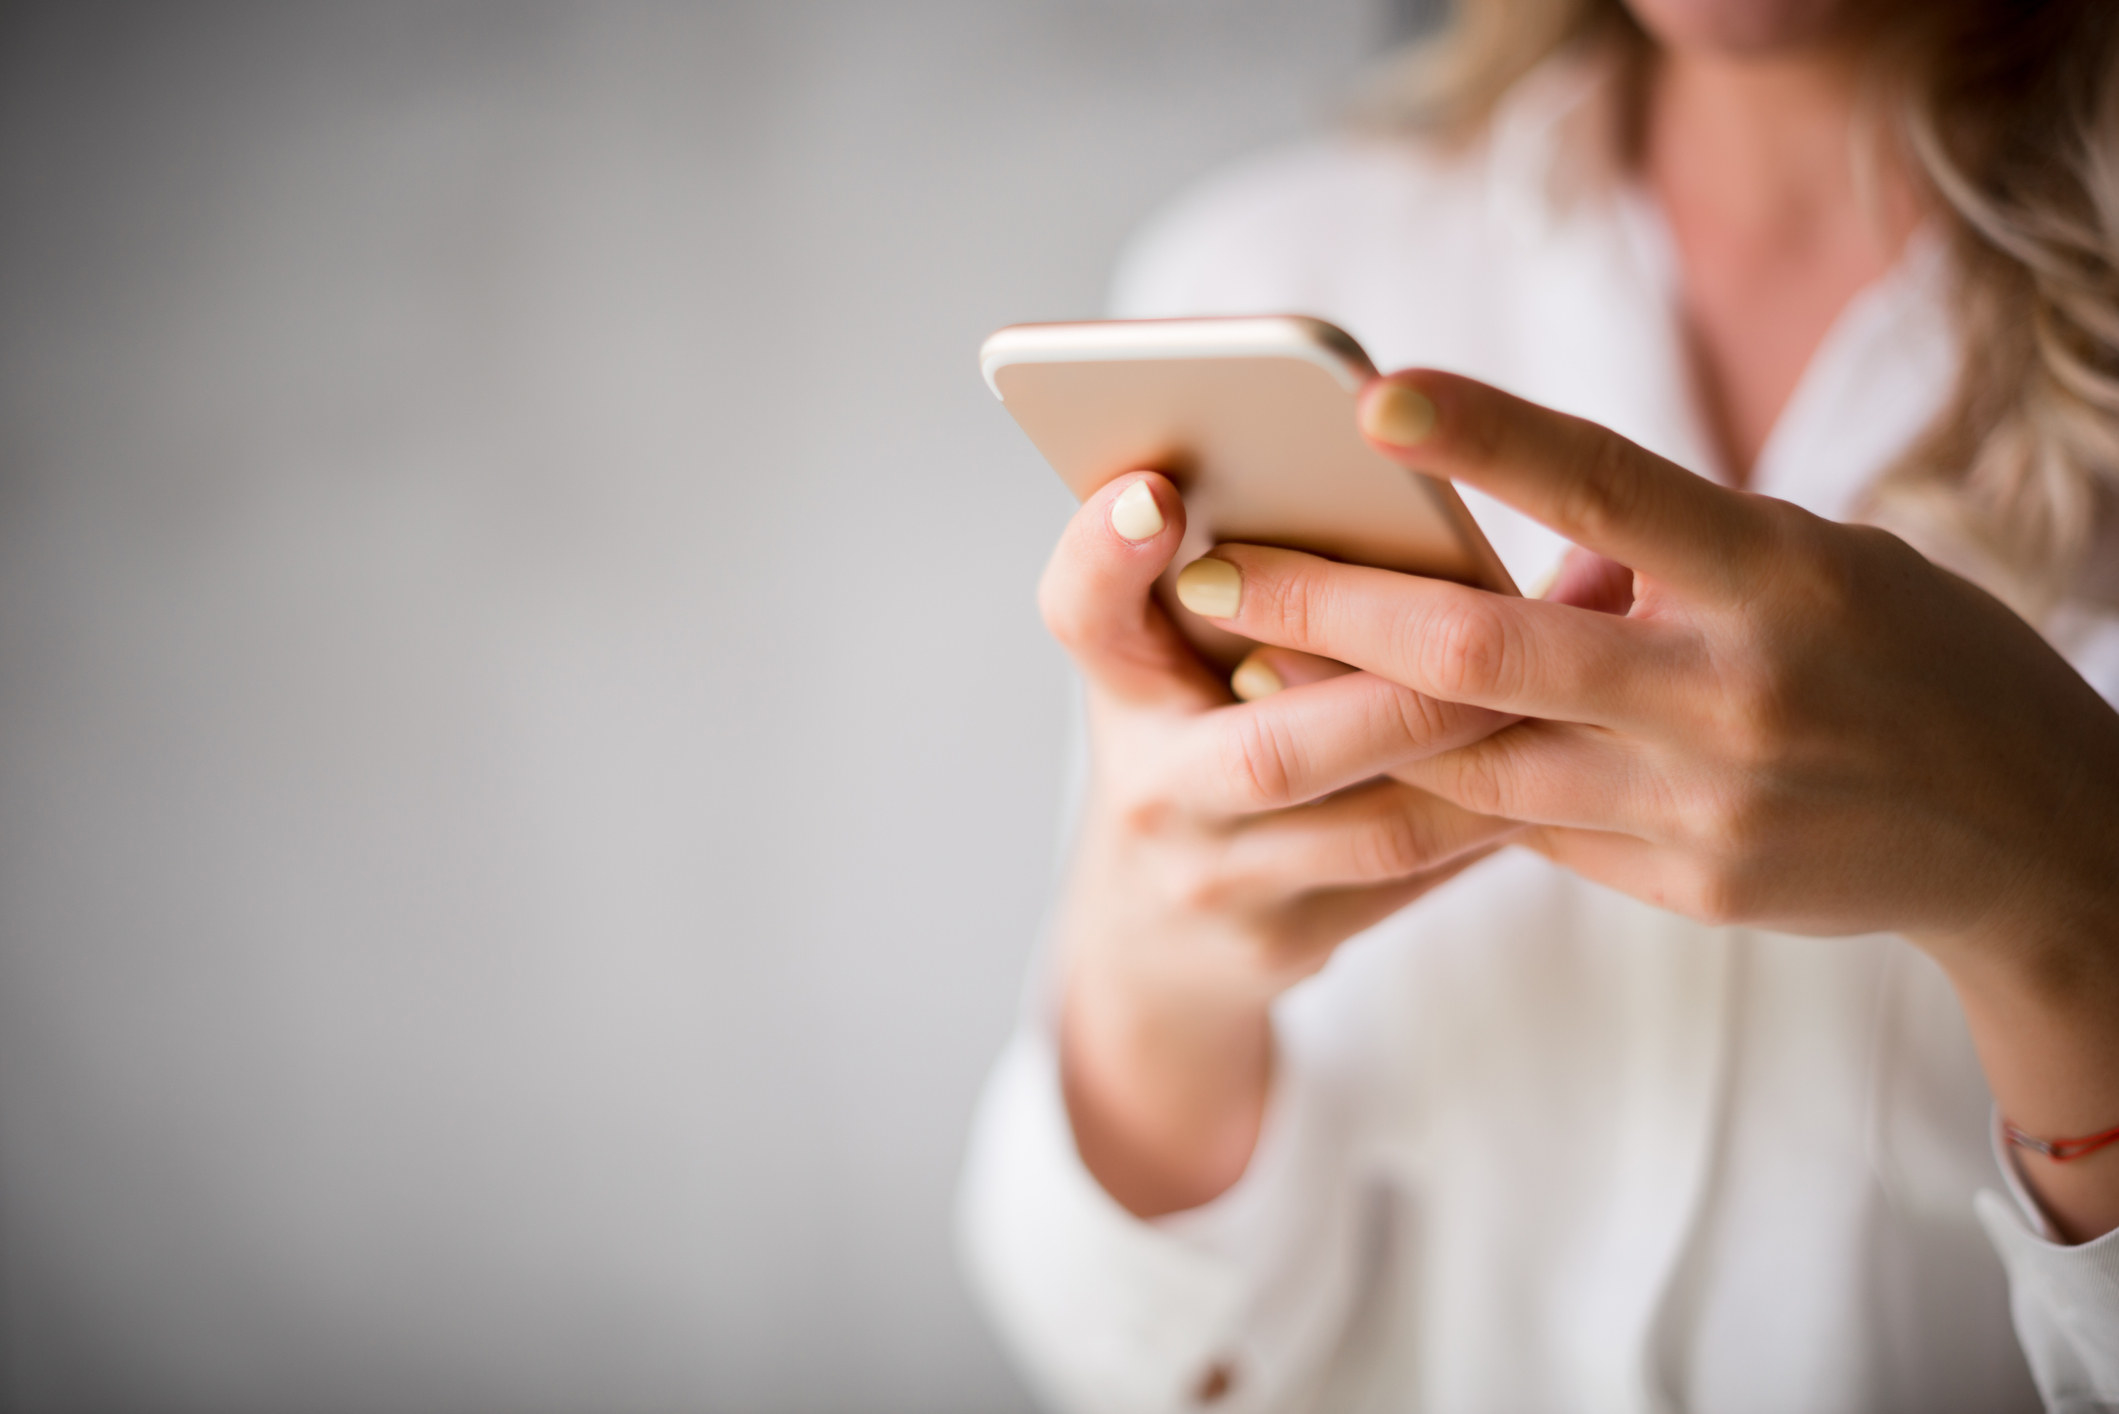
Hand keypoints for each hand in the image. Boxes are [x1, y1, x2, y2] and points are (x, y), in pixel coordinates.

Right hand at [1039, 472, 1523, 1214]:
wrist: (1153, 938)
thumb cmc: (1191, 740)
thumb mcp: (1174, 657)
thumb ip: (1246, 577)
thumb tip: (1398, 463)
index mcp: (1117, 687)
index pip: (1084, 613)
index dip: (1107, 555)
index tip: (1156, 493)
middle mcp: (1153, 791)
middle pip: (1274, 750)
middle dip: (1408, 687)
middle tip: (1512, 616)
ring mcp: (1219, 883)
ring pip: (1380, 828)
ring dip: (1491, 753)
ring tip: (1581, 674)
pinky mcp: (1288, 943)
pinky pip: (1421, 874)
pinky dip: (1503, 811)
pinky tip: (1575, 755)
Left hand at [1174, 369, 2118, 1236]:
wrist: (2024, 838)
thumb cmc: (1908, 657)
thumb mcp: (1816, 565)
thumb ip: (1669, 556)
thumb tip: (1519, 555)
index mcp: (1781, 576)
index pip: (1614, 488)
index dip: (1490, 439)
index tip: (1371, 396)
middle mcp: (1734, 695)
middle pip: (1487, 653)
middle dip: (1328, 607)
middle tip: (1207, 566)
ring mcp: (1705, 808)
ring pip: (1474, 761)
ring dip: (1347, 711)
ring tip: (1243, 657)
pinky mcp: (1685, 886)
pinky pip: (1528, 829)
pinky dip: (1447, 780)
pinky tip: (1368, 746)